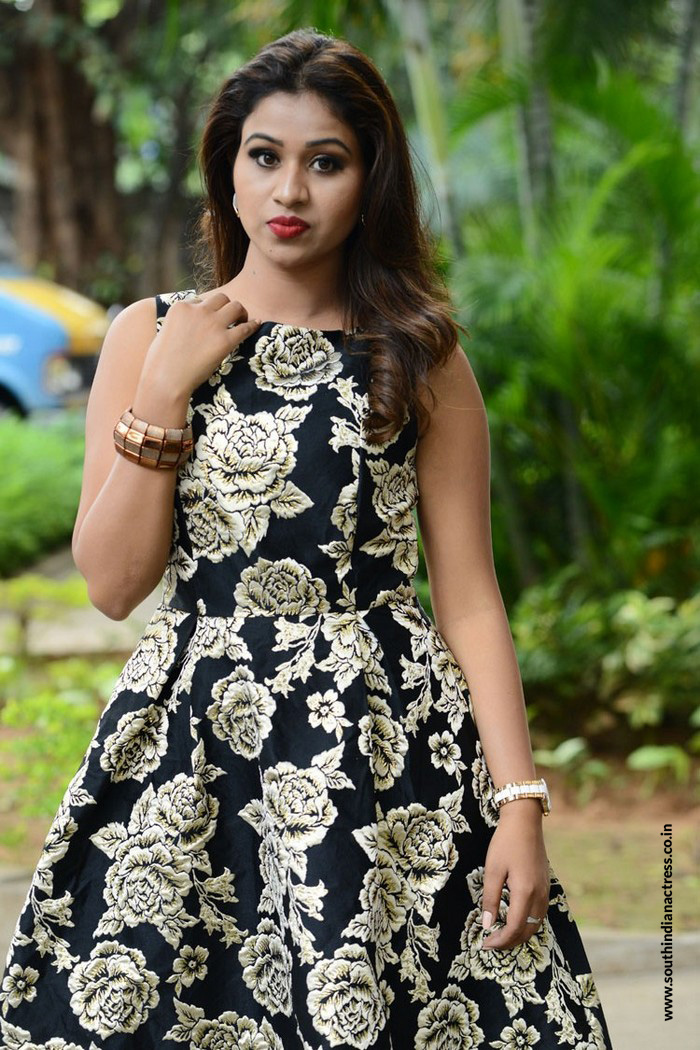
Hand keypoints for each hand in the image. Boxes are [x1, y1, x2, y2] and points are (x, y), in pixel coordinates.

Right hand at [143, 291, 261, 397]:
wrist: (166, 379)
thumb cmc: (160, 364)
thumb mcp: (165, 334)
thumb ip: (179, 325)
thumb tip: (188, 331)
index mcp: (181, 307)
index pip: (201, 300)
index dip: (208, 310)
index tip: (210, 321)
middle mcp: (198, 310)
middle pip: (221, 298)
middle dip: (227, 306)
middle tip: (232, 318)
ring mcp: (213, 324)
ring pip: (236, 306)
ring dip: (241, 313)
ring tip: (242, 322)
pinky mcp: (225, 340)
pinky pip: (245, 328)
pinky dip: (252, 326)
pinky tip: (256, 326)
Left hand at [480, 800, 549, 950]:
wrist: (525, 821)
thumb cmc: (506, 843)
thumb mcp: (492, 870)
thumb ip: (490, 899)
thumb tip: (487, 925)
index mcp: (525, 892)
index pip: (515, 928)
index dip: (501, 941)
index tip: (485, 944)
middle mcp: (540, 895)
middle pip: (528, 930)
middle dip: (510, 942)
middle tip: (492, 944)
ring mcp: (545, 891)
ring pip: (536, 924)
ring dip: (520, 934)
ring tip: (502, 936)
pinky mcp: (546, 885)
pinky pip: (540, 913)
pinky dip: (528, 923)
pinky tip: (515, 920)